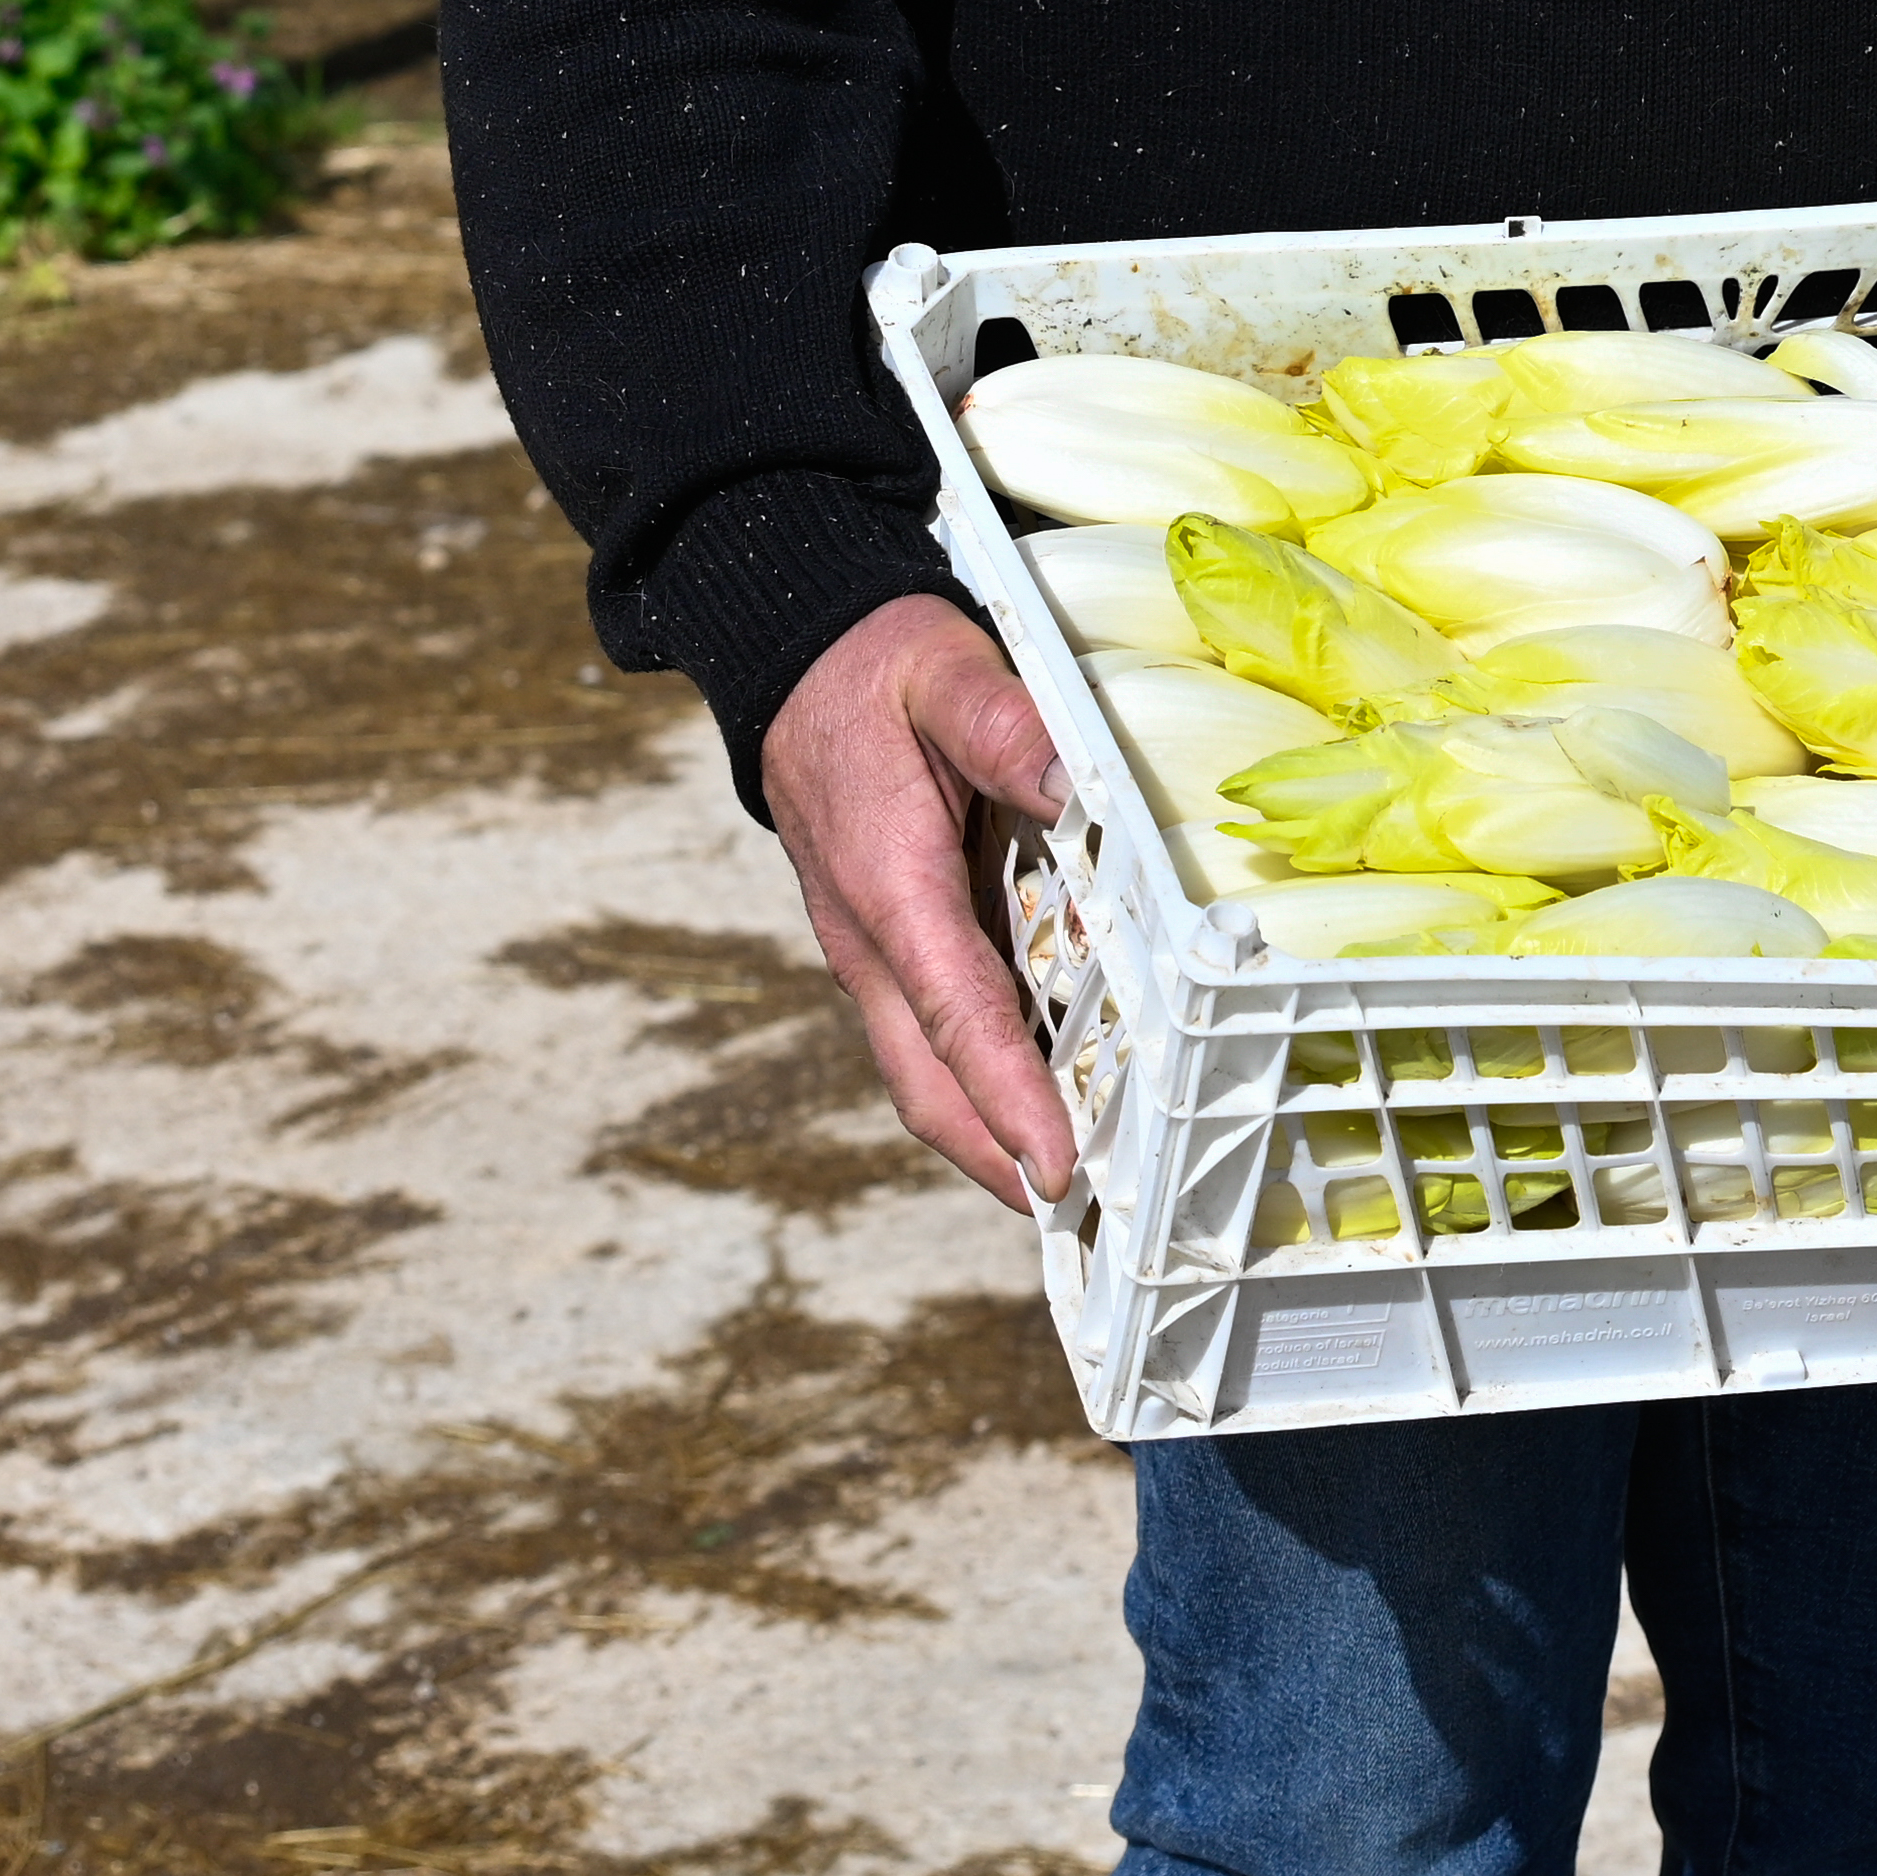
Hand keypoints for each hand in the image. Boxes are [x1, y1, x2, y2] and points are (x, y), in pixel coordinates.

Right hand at [763, 587, 1085, 1211]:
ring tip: (1077, 1184)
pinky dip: (984, 1080)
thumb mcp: (944, 668)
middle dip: (997, 1158)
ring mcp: (873, 951)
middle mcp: (871, 939)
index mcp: (888, 883)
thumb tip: (1074, 787)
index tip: (1055, 1169)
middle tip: (1082, 1215)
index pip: (955, 1014)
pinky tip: (1050, 1094)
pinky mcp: (889, 944)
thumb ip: (1007, 724)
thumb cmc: (876, 667)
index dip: (1008, 1098)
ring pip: (926, 1071)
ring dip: (990, 1133)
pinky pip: (934, 1033)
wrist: (794, 660)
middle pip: (930, 1082)